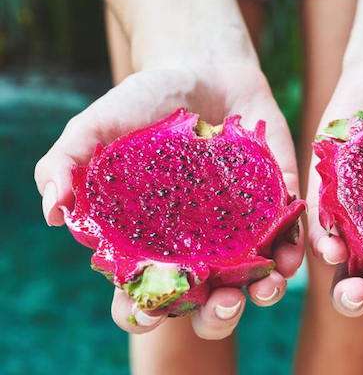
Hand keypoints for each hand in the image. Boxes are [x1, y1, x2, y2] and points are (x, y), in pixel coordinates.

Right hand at [34, 63, 303, 338]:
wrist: (204, 67)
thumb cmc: (146, 99)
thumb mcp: (100, 124)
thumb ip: (68, 162)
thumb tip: (51, 212)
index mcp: (151, 238)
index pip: (143, 292)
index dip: (142, 312)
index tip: (149, 315)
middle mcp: (196, 242)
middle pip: (205, 298)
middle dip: (216, 314)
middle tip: (222, 305)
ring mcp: (237, 226)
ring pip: (252, 278)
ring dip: (261, 293)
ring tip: (264, 288)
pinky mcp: (274, 203)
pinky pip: (287, 238)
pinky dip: (292, 252)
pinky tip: (290, 255)